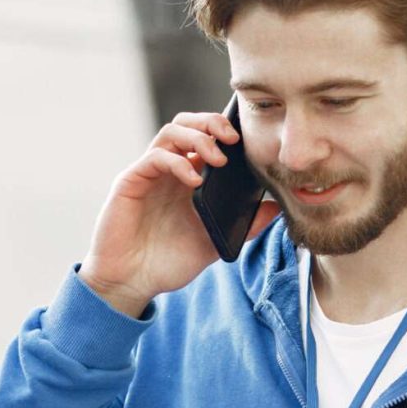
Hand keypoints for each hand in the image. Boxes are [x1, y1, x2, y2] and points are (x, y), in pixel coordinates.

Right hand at [78, 111, 279, 316]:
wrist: (130, 284)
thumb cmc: (166, 264)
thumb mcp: (214, 244)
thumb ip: (244, 226)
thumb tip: (276, 208)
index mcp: (185, 179)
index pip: (204, 137)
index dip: (223, 129)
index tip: (247, 141)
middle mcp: (166, 171)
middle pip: (186, 124)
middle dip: (212, 122)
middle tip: (233, 139)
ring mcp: (147, 175)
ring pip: (170, 132)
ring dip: (198, 138)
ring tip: (219, 159)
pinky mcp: (130, 183)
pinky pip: (154, 157)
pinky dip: (178, 162)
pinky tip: (195, 181)